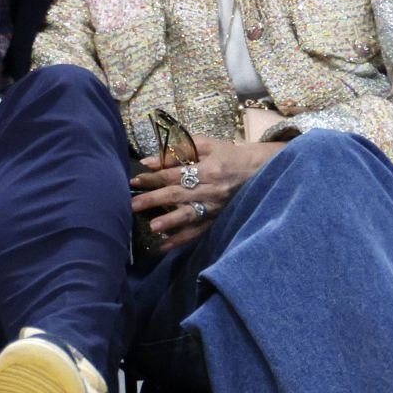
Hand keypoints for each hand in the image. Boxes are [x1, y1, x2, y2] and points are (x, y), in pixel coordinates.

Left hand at [131, 134, 283, 250]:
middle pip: (178, 195)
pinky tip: (164, 246)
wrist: (260, 172)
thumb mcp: (207, 145)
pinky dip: (181, 240)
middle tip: (132, 205)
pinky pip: (197, 232)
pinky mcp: (217, 220)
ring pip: (189, 217)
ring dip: (170, 223)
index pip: (175, 174)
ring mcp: (215, 208)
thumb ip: (179, 150)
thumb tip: (150, 161)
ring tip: (152, 228)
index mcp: (208, 169)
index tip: (135, 181)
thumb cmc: (230, 155)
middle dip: (154, 200)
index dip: (154, 178)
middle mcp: (211, 190)